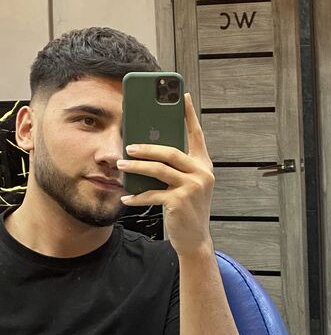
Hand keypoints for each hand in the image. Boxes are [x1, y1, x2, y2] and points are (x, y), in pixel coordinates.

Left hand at [116, 93, 214, 256]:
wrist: (195, 239)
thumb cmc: (187, 209)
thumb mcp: (187, 185)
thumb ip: (176, 168)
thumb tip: (148, 151)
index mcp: (204, 165)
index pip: (197, 134)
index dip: (190, 114)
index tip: (182, 95)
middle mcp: (202, 173)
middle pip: (170, 151)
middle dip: (147, 147)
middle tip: (128, 145)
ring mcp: (192, 187)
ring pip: (159, 169)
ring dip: (137, 166)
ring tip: (121, 164)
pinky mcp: (179, 201)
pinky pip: (152, 193)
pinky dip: (137, 196)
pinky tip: (126, 198)